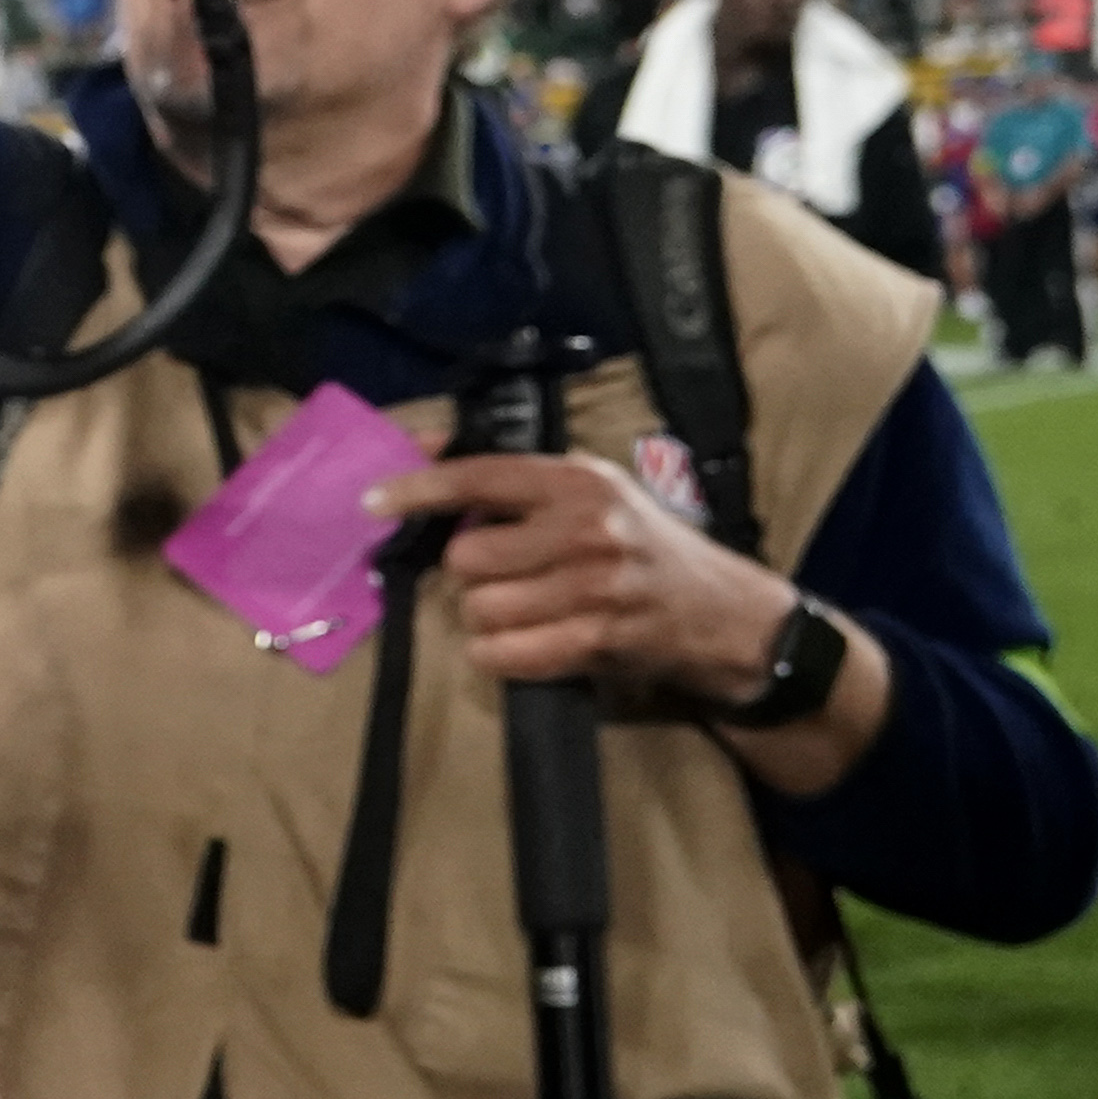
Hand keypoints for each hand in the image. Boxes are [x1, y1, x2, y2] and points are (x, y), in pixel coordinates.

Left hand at [368, 453, 790, 705]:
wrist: (726, 614)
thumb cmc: (646, 547)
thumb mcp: (594, 492)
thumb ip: (514, 475)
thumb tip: (421, 443)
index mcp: (580, 482)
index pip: (480, 476)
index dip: (418, 489)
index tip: (371, 501)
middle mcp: (586, 528)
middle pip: (466, 556)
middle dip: (472, 573)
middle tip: (505, 575)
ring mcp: (593, 587)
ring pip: (479, 609)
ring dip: (486, 617)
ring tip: (526, 610)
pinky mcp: (597, 640)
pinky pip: (502, 654)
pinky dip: (499, 655)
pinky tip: (523, 643)